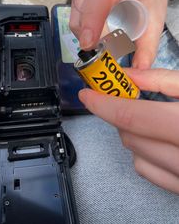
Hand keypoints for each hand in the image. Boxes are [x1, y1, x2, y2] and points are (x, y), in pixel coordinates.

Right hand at [70, 0, 167, 68]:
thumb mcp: (155, 21)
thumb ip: (148, 47)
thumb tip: (139, 69)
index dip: (93, 19)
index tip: (90, 44)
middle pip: (85, 9)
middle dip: (91, 35)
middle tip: (106, 50)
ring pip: (76, 16)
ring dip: (86, 35)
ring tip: (104, 41)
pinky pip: (74, 17)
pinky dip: (82, 31)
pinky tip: (96, 34)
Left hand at [78, 68, 178, 192]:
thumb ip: (161, 80)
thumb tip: (129, 76)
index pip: (129, 116)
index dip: (102, 104)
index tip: (87, 94)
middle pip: (129, 136)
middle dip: (121, 115)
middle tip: (127, 100)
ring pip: (135, 156)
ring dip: (133, 133)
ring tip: (150, 118)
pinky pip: (148, 172)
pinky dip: (143, 153)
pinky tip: (156, 139)